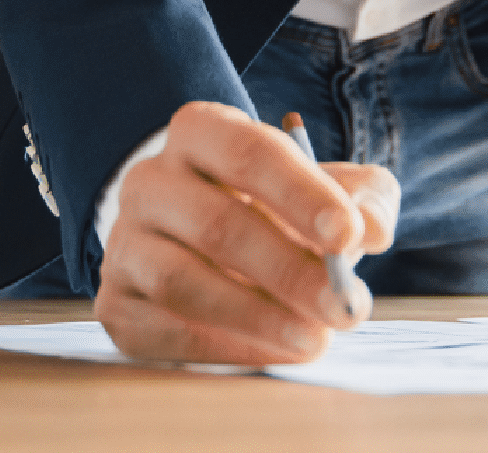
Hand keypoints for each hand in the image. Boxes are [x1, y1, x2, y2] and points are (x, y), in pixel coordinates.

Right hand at [96, 101, 398, 364]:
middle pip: (216, 224)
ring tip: (314, 340)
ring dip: (256, 317)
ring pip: (180, 281)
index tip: (350, 236)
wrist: (202, 242)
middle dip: (289, 272)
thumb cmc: (278, 209)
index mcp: (201, 133)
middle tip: (344, 309)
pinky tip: (273, 354)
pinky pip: (163, 331)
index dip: (301, 194)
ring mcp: (125, 243)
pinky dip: (224, 348)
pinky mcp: (116, 302)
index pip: (248, 153)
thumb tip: (371, 229)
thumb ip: (363, 199)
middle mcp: (151, 181)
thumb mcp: (329, 189)